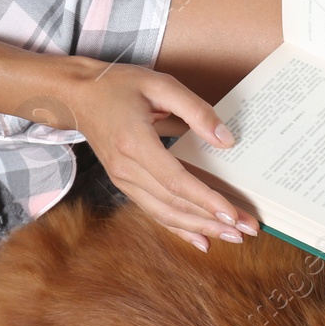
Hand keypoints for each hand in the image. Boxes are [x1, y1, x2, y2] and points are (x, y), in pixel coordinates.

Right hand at [55, 58, 259, 250]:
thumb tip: (226, 140)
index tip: (233, 214)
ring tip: (233, 236)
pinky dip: (179, 229)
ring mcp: (123, 180)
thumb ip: (196, 110)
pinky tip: (202, 241)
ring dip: (201, 229)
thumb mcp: (160, 84)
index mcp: (134, 143)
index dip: (205, 200)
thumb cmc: (119, 85)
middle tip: (248, 230)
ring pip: (165, 213)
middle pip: (174, 204)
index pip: (176, 181)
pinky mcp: (126, 184)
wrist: (77, 95)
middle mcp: (126, 168)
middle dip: (213, 220)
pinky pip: (155, 212)